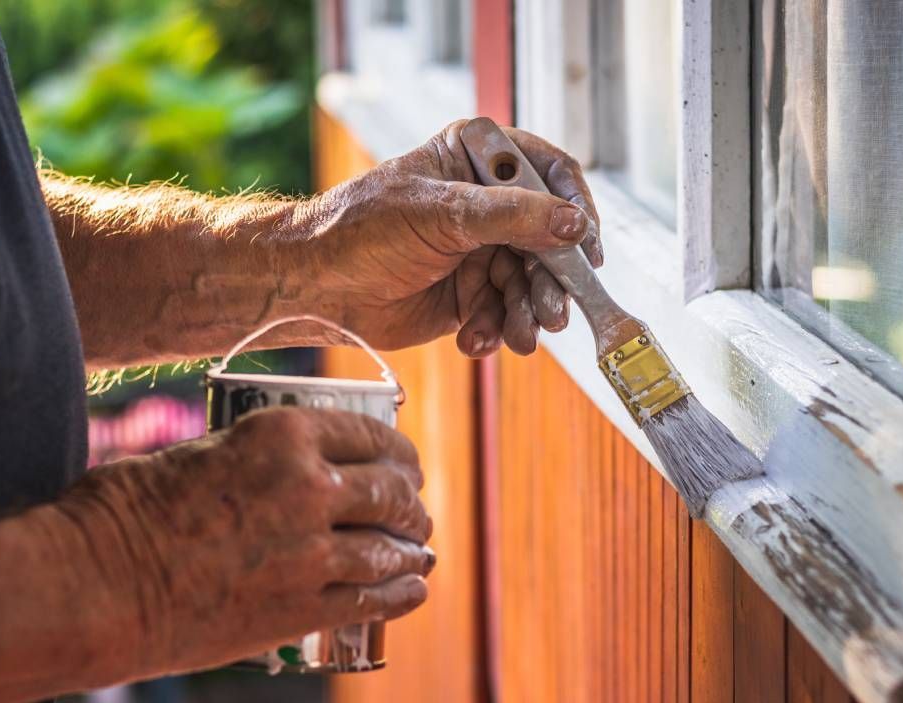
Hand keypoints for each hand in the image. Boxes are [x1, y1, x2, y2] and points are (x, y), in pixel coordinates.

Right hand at [62, 407, 433, 676]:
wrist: (97, 586)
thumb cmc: (126, 510)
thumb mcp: (203, 452)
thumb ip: (258, 457)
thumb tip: (288, 468)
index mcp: (284, 436)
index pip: (370, 436)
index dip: (399, 453)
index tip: (405, 464)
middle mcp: (310, 488)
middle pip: (389, 492)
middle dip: (410, 502)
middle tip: (414, 510)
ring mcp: (311, 553)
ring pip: (389, 548)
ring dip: (411, 549)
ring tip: (418, 551)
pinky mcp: (301, 609)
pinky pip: (372, 599)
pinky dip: (402, 593)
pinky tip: (415, 588)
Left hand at [297, 119, 602, 355]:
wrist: (316, 287)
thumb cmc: (362, 230)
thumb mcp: (442, 213)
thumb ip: (512, 217)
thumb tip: (574, 224)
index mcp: (478, 160)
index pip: (550, 174)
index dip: (575, 209)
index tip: (586, 248)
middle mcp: (486, 204)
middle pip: (548, 239)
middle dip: (550, 280)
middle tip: (553, 313)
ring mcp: (480, 250)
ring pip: (529, 284)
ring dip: (526, 314)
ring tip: (517, 337)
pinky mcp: (470, 295)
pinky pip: (503, 314)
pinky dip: (495, 331)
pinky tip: (474, 340)